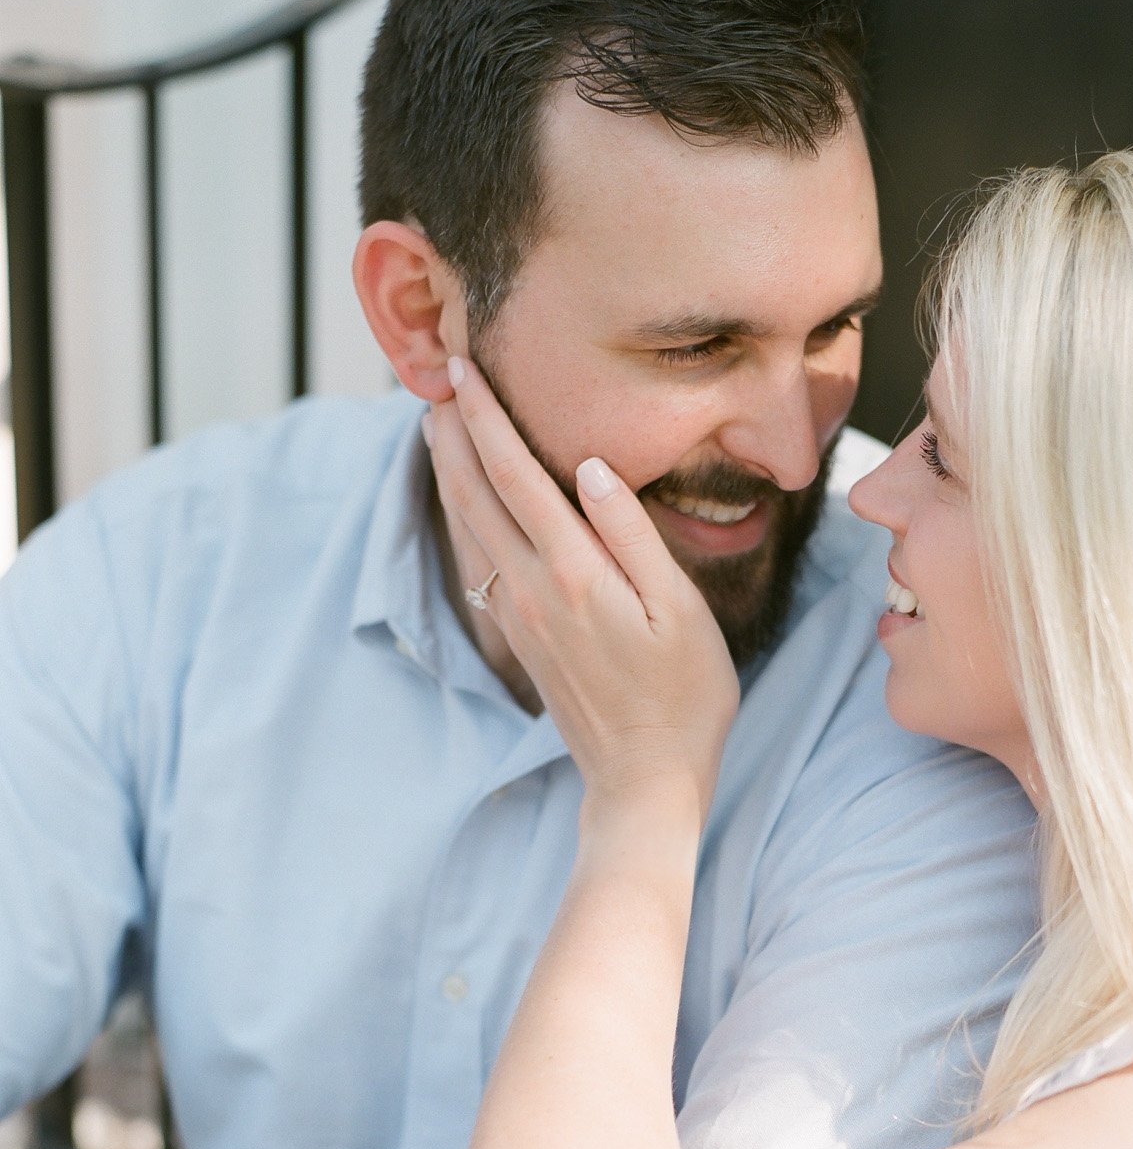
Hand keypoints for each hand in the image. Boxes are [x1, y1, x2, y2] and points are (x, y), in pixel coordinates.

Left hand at [425, 357, 739, 822]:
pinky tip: (469, 500)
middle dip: (452, 430)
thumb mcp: (679, 609)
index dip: (485, 416)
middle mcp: (532, 590)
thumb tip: (591, 467)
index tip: (462, 368)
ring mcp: (520, 617)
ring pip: (469, 526)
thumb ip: (632, 533)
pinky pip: (480, 559)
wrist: (645, 779)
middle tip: (433, 376)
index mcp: (572, 572)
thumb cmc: (684, 695)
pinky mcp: (522, 639)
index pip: (514, 474)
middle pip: (474, 493)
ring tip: (438, 423)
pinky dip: (465, 515)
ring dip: (450, 469)